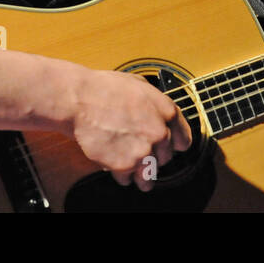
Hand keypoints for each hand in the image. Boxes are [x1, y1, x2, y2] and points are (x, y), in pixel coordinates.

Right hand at [63, 67, 192, 191]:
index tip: (167, 148)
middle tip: (139, 151)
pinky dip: (120, 175)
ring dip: (140, 173)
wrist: (80, 100)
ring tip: (131, 169)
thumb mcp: (140, 84)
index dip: (173, 145)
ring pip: (148, 174)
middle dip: (153, 156)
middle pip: (165, 158)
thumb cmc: (104, 89)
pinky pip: (127, 179)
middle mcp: (160, 133)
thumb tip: (157, 110)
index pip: (183, 140)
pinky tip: (113, 163)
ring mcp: (144, 150)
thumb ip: (154, 102)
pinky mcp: (125, 164)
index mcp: (167, 112)